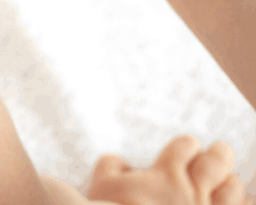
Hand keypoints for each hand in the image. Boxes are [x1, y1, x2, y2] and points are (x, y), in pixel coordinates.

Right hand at [86, 136, 250, 204]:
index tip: (183, 153)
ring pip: (235, 191)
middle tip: (218, 154)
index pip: (187, 145)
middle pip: (218, 161)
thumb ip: (113, 164)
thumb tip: (125, 164)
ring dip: (230, 187)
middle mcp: (192, 192)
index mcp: (167, 173)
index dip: (186, 147)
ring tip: (226, 186)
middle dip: (219, 155)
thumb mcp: (102, 183)